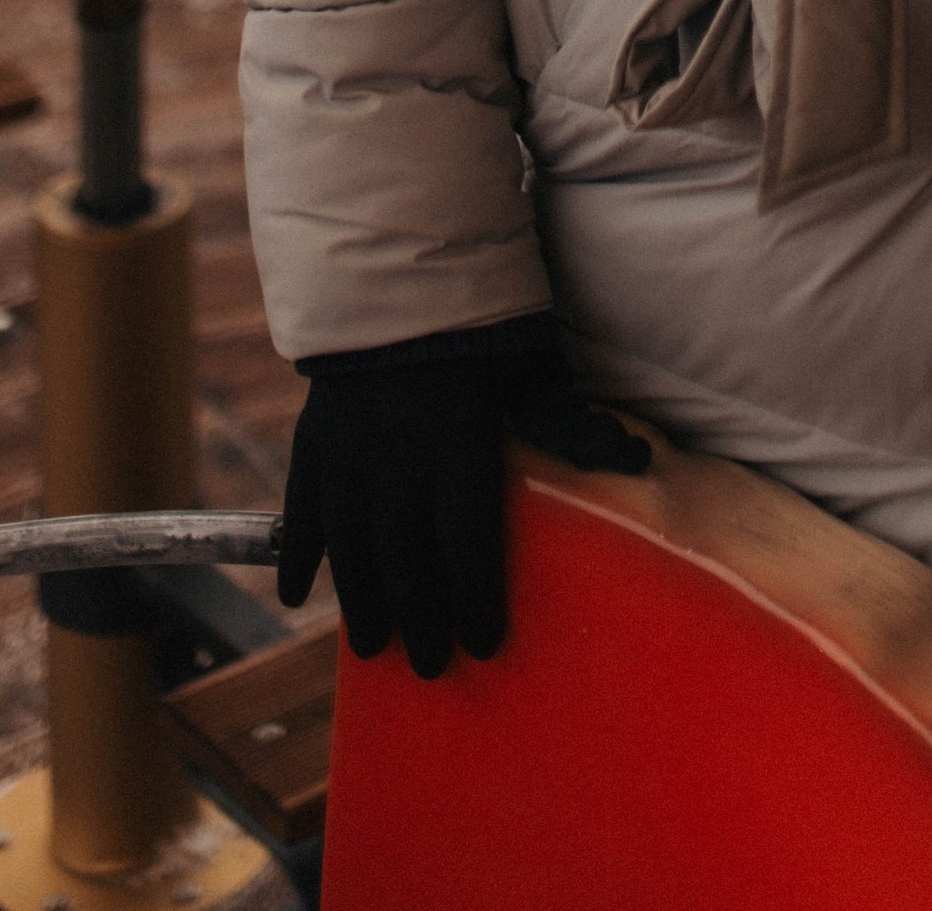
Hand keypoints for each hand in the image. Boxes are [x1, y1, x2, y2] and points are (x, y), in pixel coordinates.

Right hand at [277, 328, 648, 673]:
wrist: (399, 264)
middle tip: (431, 667)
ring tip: (374, 645)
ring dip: (361, 599)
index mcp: (456, 437)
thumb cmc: (483, 322)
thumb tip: (634, 458)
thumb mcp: (531, 364)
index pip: (465, 539)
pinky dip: (296, 552)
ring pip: (350, 542)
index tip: (484, 645)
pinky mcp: (313, 435)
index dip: (474, 597)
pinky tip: (296, 595)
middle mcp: (396, 452)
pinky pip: (300, 504)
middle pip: (406, 555)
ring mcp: (347, 446)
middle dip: (420, 616)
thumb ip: (565, 419)